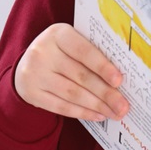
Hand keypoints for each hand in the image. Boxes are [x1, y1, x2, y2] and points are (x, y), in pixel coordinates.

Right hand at [15, 23, 129, 121]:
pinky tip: (97, 115)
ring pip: (72, 94)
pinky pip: (61, 107)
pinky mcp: (31, 93)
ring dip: (97, 106)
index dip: (103, 67)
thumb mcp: (71, 43)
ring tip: (114, 113)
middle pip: (80, 76)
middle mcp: (43, 52)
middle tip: (123, 105)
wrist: (27, 64)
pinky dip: (82, 113)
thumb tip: (120, 79)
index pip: (84, 51)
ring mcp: (34, 74)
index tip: (119, 81)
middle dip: (106, 93)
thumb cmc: (60, 52)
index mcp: (58, 34)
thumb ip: (92, 52)